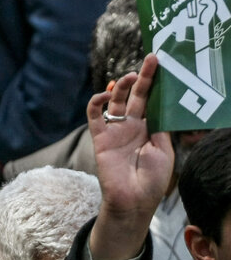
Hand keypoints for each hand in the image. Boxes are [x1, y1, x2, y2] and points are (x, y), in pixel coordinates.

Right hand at [87, 54, 173, 259]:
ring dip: (122, 86)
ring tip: (131, 76)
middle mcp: (132, 126)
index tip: (163, 66)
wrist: (134, 200)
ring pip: (117, 100)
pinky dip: (98, 102)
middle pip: (136, 96)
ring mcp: (116, 130)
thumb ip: (160, 128)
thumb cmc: (153, 180)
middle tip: (152, 59)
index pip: (152, 101)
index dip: (156, 84)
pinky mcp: (100, 136)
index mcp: (149, 129)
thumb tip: (158, 106)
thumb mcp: (164, 151)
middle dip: (143, 77)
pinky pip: (95, 115)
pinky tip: (107, 95)